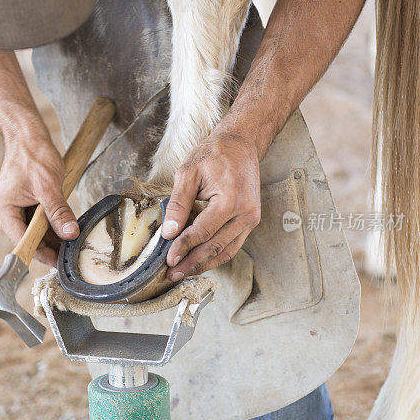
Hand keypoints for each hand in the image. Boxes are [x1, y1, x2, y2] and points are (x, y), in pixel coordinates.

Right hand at [0, 134, 78, 266]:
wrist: (27, 138)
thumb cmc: (32, 156)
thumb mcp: (48, 186)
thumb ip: (59, 211)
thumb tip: (70, 234)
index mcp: (3, 212)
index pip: (24, 242)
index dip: (43, 254)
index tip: (61, 263)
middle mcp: (4, 216)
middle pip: (30, 241)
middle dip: (51, 248)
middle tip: (73, 256)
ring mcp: (13, 213)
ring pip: (36, 235)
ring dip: (54, 239)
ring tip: (74, 246)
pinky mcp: (23, 209)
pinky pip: (39, 225)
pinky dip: (53, 228)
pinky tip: (68, 232)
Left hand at [162, 131, 260, 278]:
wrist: (241, 145)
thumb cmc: (214, 155)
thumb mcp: (189, 173)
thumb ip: (179, 204)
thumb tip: (169, 233)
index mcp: (231, 200)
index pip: (203, 232)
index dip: (184, 247)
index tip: (168, 260)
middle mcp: (246, 214)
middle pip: (215, 248)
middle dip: (192, 263)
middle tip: (172, 274)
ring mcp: (251, 220)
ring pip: (226, 252)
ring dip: (204, 265)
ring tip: (182, 272)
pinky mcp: (250, 222)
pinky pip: (232, 246)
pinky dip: (215, 256)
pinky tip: (198, 261)